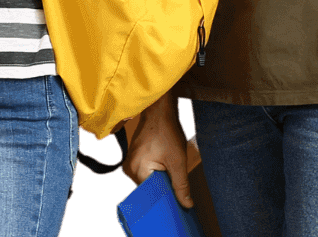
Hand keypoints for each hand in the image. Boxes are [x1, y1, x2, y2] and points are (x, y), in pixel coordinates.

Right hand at [122, 94, 196, 208]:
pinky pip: (146, 172)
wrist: (158, 111)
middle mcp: (130, 169)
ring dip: (161, 181)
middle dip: (164, 191)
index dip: (165, 200)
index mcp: (137, 171)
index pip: (151, 196)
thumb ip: (181, 185)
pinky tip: (168, 171)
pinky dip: (157, 173)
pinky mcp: (135, 157)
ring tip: (174, 181)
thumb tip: (187, 205)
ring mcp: (131, 162)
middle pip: (149, 189)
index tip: (178, 205)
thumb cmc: (167, 133)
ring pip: (149, 181)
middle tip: (179, 194)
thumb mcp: (178, 161)